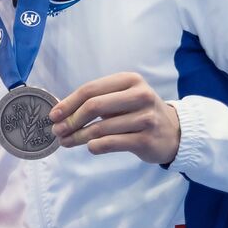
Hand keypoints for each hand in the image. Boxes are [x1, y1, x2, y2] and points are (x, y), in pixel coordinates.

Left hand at [49, 72, 179, 164]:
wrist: (173, 132)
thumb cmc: (139, 113)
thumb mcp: (122, 99)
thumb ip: (96, 101)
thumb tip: (60, 112)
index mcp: (130, 80)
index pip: (91, 89)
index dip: (68, 103)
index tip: (53, 115)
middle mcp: (140, 96)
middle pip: (94, 106)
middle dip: (71, 120)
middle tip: (57, 131)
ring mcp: (145, 118)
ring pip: (100, 128)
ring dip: (78, 137)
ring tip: (66, 142)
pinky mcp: (146, 139)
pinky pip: (110, 143)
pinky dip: (94, 146)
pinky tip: (89, 147)